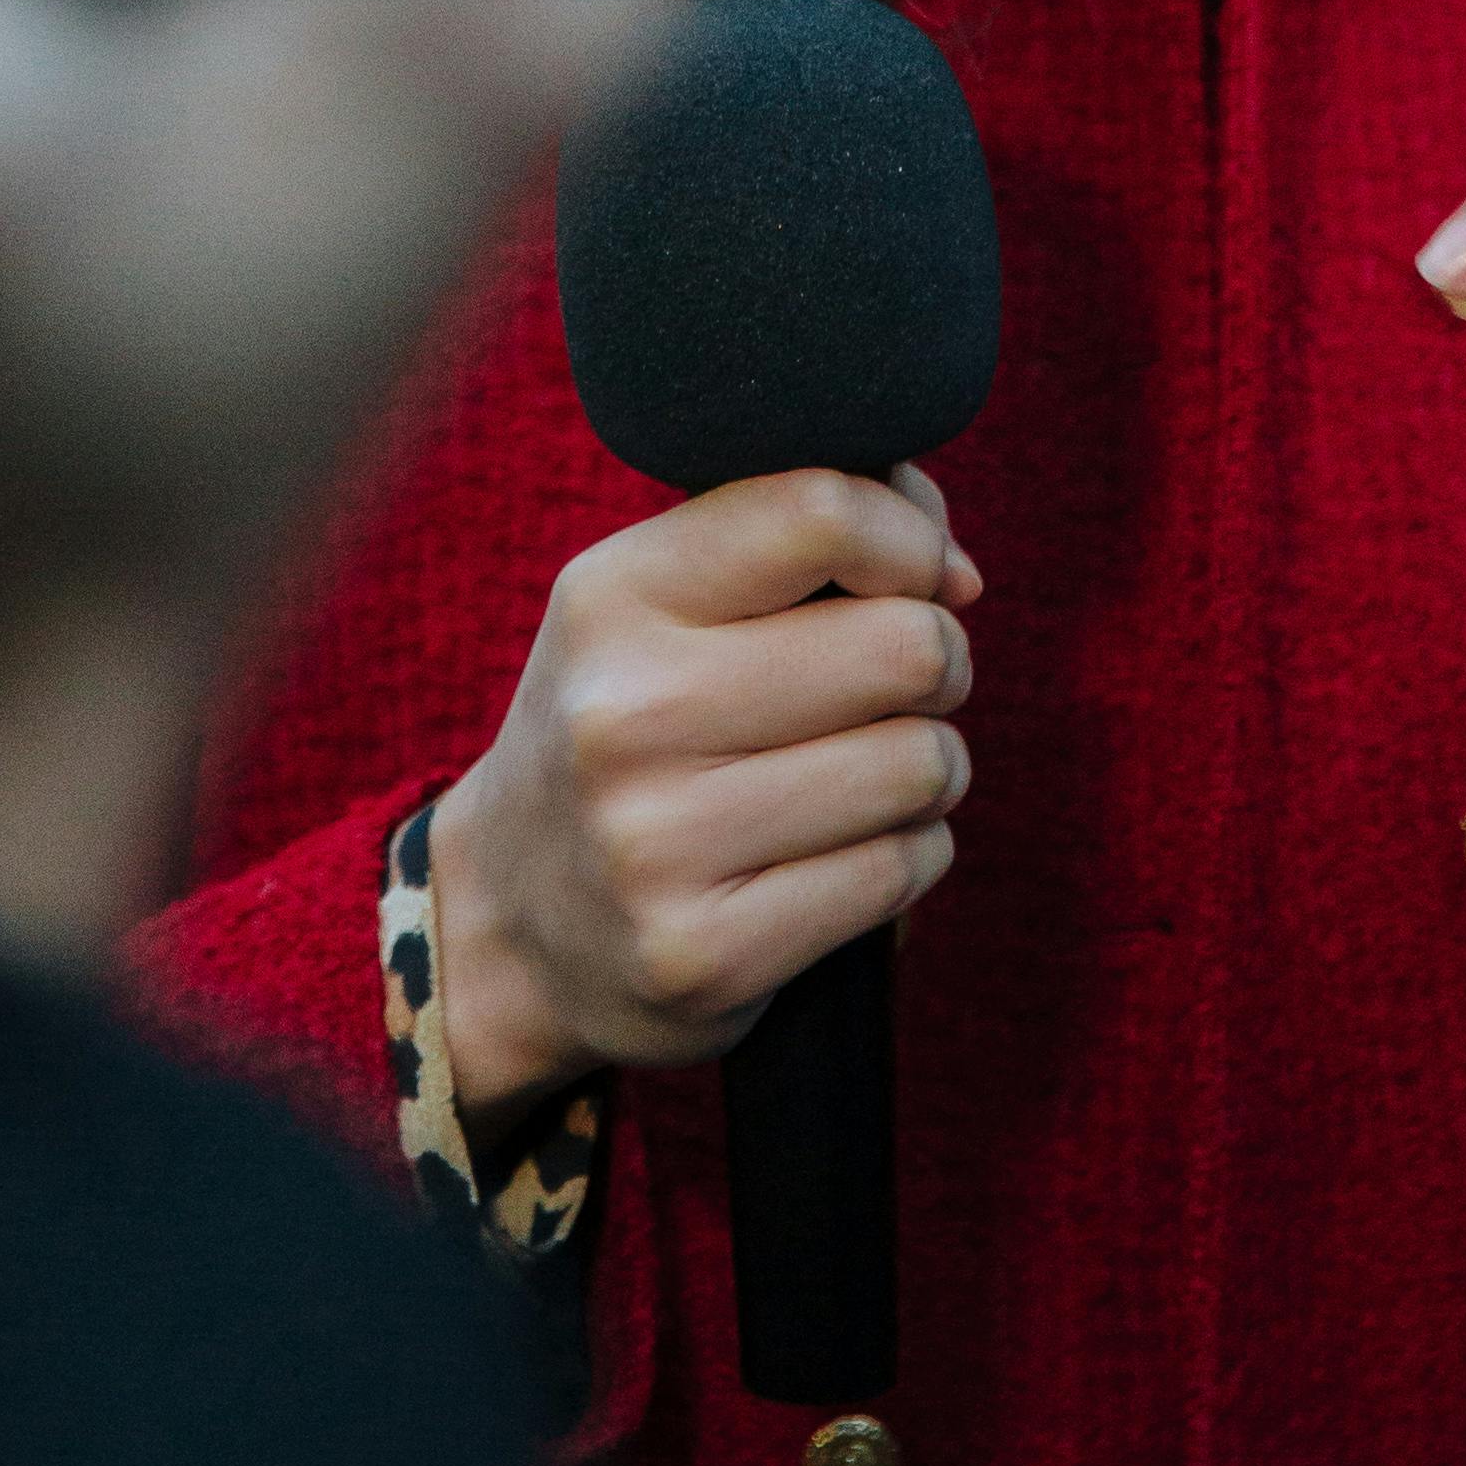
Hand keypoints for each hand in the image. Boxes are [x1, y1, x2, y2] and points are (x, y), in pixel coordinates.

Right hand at [426, 469, 980, 1127]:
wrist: (509, 922)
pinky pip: (901, 869)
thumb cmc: (631, 725)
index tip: (919, 576)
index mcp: (612, 598)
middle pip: (904, 646)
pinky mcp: (706, 954)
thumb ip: (799, 542)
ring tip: (876, 774)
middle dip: (938, 662)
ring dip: (932, 767)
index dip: (911, 538)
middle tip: (904, 687)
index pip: (819, 511)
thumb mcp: (658, 605)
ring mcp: (659, 843)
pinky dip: (911, 852)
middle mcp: (625, 713)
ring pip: (919, 763)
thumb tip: (955, 570)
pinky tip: (848, 849)